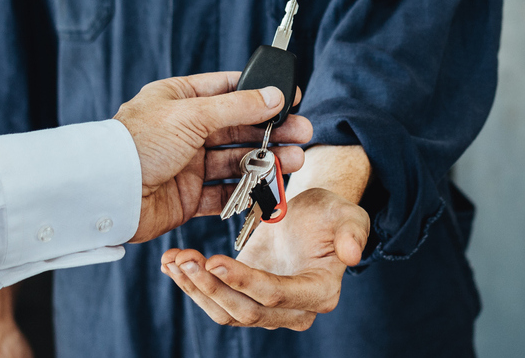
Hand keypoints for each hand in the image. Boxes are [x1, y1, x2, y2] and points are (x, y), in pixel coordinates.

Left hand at [111, 71, 311, 242]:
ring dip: (266, 160)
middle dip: (272, 131)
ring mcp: (187, 164)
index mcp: (179, 99)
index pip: (227, 90)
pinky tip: (271, 188)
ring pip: (236, 160)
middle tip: (302, 133)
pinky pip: (225, 193)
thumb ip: (237, 107)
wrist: (107, 193)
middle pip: (238, 127)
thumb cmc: (138, 144)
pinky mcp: (188, 197)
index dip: (260, 93)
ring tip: (295, 161)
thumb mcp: (192, 114)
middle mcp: (184, 130)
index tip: (291, 97)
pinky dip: (248, 191)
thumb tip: (274, 95)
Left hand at [158, 187, 371, 330]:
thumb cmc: (330, 214)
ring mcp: (265, 308)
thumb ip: (353, 232)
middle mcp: (293, 310)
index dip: (245, 282)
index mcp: (320, 292)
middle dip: (211, 287)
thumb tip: (352, 255)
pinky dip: (190, 283)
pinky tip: (170, 263)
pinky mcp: (243, 297)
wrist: (311, 215)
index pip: (276, 295)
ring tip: (173, 260)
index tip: (215, 260)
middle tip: (184, 259)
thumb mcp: (347, 214)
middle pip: (246, 311)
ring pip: (224, 311)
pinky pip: (215, 299)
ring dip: (195, 288)